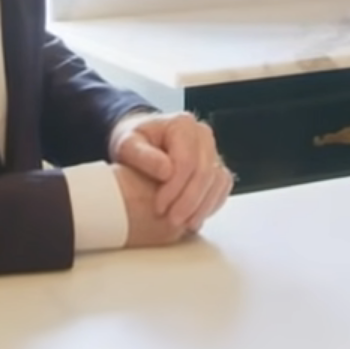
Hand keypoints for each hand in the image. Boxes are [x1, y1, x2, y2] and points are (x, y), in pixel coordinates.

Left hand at [109, 112, 233, 232]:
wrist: (142, 142)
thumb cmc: (134, 142)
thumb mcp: (127, 145)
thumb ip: (142, 155)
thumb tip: (166, 172)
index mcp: (182, 124)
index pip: (186, 160)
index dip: (175, 187)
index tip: (159, 206)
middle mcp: (202, 135)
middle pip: (205, 172)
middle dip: (189, 201)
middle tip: (172, 220)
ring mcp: (212, 150)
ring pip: (217, 181)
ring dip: (202, 206)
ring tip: (184, 224)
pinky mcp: (216, 166)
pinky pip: (222, 186)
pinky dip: (211, 204)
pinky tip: (194, 218)